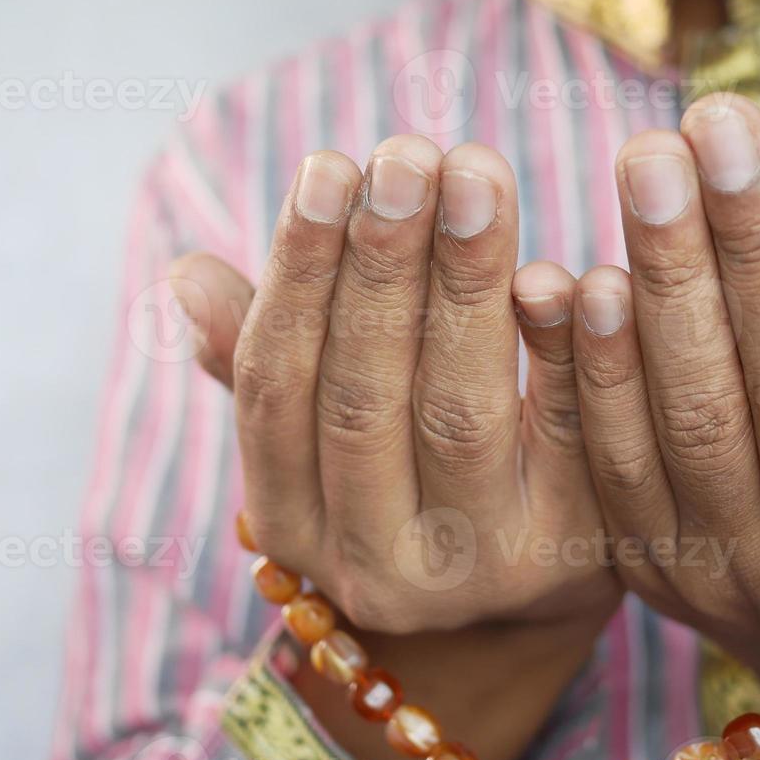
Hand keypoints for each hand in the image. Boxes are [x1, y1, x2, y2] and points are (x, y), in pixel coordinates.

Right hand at [170, 135, 618, 759]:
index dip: (298, 276)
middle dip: (384, 264)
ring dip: (466, 282)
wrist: (521, 608)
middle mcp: (374, 564)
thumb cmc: (407, 484)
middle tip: (407, 151)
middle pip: (366, 397)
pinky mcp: (574, 552)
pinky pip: (572, 437)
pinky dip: (568, 349)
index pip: (277, 391)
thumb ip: (262, 363)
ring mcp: (477, 567)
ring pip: (460, 410)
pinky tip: (565, 268)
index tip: (326, 167)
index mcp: (295, 524)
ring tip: (475, 172)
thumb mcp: (322, 444)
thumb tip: (185, 277)